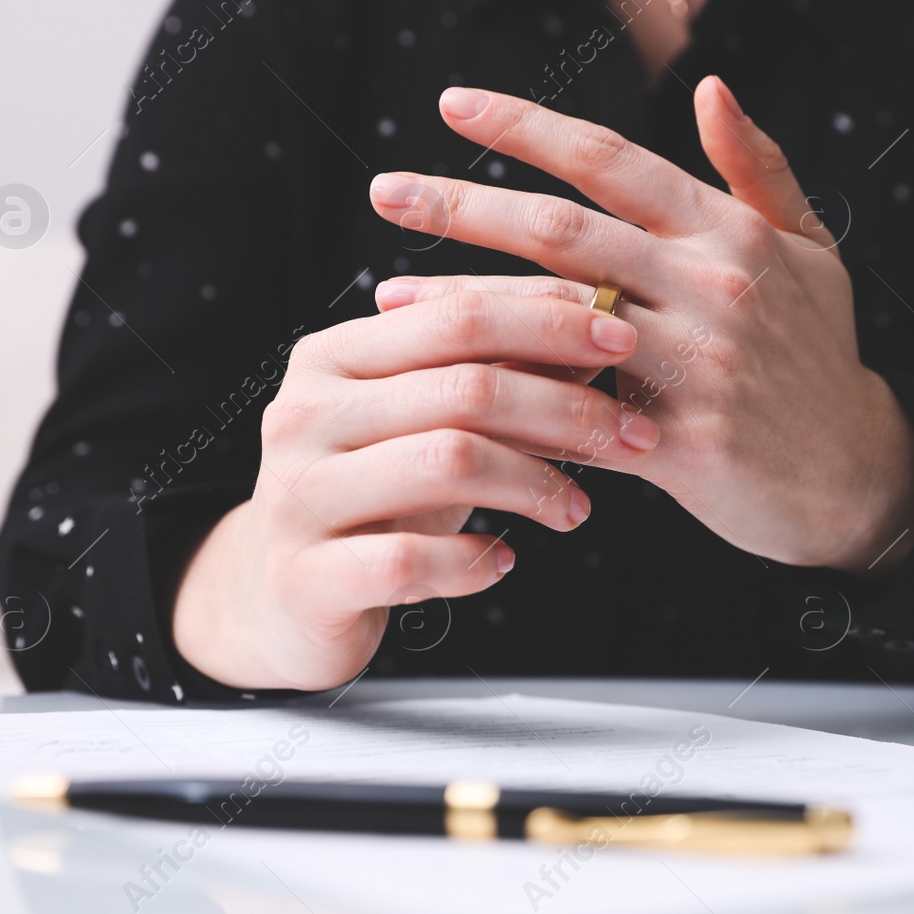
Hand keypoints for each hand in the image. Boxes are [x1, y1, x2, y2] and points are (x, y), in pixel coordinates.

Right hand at [171, 293, 658, 689]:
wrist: (281, 596)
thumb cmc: (378, 493)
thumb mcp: (430, 423)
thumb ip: (495, 374)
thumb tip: (602, 324)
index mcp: (335, 357)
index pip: (458, 317)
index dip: (550, 321)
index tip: (626, 335)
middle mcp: (306, 414)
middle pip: (464, 388)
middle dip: (566, 408)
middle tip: (632, 435)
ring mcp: (299, 495)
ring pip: (446, 463)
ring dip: (535, 484)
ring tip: (578, 509)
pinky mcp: (304, 577)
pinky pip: (409, 562)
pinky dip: (473, 562)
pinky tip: (503, 561)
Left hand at [368, 77, 913, 573]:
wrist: (856, 476)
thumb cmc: (821, 356)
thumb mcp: (810, 250)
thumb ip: (759, 170)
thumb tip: (712, 87)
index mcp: (729, 232)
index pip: (612, 160)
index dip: (527, 126)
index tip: (451, 104)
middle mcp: (711, 287)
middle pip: (563, 230)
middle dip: (463, 205)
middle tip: (385, 191)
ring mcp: (696, 366)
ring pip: (555, 321)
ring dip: (464, 306)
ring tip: (390, 297)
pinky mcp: (681, 444)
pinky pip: (575, 414)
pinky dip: (511, 400)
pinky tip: (452, 391)